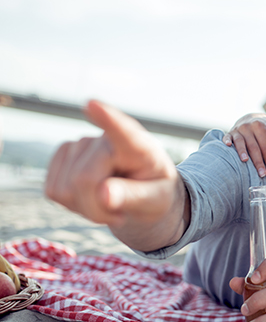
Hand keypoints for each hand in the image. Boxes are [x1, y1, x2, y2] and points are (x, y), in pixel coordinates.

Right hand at [45, 100, 184, 247]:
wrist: (144, 195)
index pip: (123, 132)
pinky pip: (54, 191)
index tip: (92, 105)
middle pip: (84, 179)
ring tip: (109, 204)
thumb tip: (104, 194)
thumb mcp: (156, 200)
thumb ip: (133, 196)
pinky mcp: (63, 155)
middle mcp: (107, 139)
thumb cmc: (155, 194)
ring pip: (65, 189)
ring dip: (86, 208)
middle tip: (120, 216)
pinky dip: (72, 204)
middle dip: (97, 208)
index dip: (107, 119)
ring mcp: (81, 143)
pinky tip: (92, 198)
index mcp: (140, 147)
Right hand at [222, 113, 265, 179]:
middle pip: (254, 147)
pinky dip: (227, 140)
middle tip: (262, 174)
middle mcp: (248, 127)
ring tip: (245, 161)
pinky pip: (227, 136)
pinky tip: (227, 145)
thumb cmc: (265, 130)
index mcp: (260, 127)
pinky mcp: (230, 132)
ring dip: (242, 151)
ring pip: (240, 142)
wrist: (250, 118)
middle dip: (258, 162)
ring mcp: (238, 129)